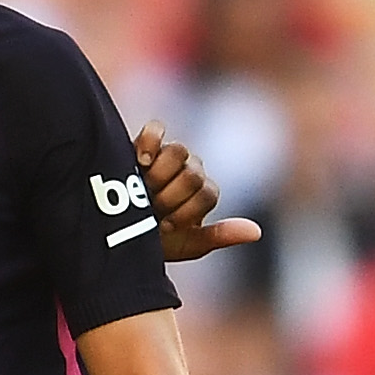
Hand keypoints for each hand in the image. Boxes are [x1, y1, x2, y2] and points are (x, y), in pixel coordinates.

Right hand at [136, 121, 261, 261]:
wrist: (117, 232)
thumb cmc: (153, 241)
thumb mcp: (186, 245)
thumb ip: (218, 236)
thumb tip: (257, 232)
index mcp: (202, 193)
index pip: (207, 193)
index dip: (185, 212)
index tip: (164, 227)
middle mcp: (189, 170)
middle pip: (193, 173)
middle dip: (170, 196)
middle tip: (151, 209)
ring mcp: (168, 156)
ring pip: (178, 151)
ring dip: (160, 175)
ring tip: (143, 190)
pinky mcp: (144, 142)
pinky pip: (156, 129)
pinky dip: (150, 141)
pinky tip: (141, 160)